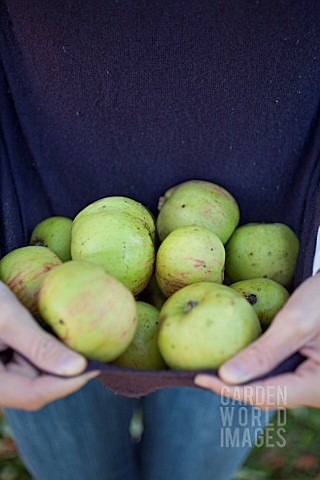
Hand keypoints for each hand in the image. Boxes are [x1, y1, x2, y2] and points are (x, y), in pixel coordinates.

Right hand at [0, 282, 98, 410]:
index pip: (35, 394)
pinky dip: (47, 355)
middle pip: (38, 389)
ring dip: (57, 363)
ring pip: (37, 378)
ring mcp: (1, 378)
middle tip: (95, 352)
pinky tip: (61, 340)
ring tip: (80, 343)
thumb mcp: (9, 318)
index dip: (69, 384)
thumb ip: (39, 345)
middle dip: (66, 372)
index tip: (98, 367)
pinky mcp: (6, 365)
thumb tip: (79, 367)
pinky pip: (30, 367)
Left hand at [194, 274, 319, 408]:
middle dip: (234, 386)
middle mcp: (314, 390)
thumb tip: (226, 377)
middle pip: (266, 394)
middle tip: (201, 373)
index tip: (198, 378)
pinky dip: (255, 367)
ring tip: (213, 367)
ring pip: (270, 385)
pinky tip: (237, 356)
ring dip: (243, 377)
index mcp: (315, 386)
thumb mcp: (295, 322)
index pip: (263, 394)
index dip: (227, 389)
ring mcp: (310, 380)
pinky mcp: (306, 368)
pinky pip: (277, 374)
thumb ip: (263, 353)